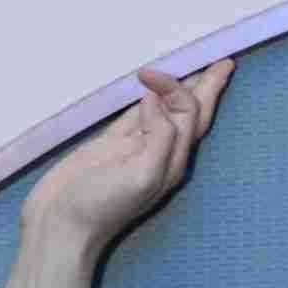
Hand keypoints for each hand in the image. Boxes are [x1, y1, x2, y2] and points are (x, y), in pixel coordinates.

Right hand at [22, 58, 235, 249]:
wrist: (61, 225)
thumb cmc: (101, 207)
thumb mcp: (142, 177)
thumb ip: (159, 137)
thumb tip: (155, 99)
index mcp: (173, 160)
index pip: (191, 114)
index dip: (182, 88)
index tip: (149, 76)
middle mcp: (160, 151)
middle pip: (191, 112)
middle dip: (208, 87)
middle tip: (226, 62)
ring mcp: (136, 147)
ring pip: (166, 110)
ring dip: (182, 89)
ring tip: (198, 70)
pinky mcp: (112, 144)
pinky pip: (138, 115)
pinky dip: (149, 100)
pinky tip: (154, 92)